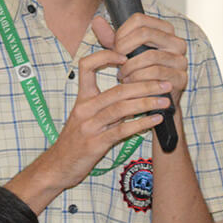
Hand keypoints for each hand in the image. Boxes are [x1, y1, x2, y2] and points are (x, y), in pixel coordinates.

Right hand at [32, 47, 167, 190]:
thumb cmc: (75, 140)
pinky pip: (121, 130)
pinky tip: (155, 120)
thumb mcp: (84, 116)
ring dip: (147, 103)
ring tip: (165, 101)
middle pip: (117, 90)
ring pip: (121, 108)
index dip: (105, 56)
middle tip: (164, 83)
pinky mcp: (95, 143)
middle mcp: (85, 109)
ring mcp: (90, 126)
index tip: (126, 57)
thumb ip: (104, 104)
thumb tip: (133, 92)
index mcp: (82, 98)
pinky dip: (141, 123)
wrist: (57, 166)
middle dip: (144, 85)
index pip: (87, 66)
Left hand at [92, 14, 188, 104]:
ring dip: (130, 67)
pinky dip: (138, 78)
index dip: (122, 32)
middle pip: (145, 33)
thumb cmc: (139, 73)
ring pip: (150, 55)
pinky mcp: (181, 77)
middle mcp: (176, 42)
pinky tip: (130, 82)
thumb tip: (97, 21)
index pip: (140, 19)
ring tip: (121, 75)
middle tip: (116, 60)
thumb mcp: (124, 54)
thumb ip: (111, 38)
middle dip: (124, 47)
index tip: (114, 46)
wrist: (154, 100)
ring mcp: (181, 60)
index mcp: (164, 31)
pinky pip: (156, 73)